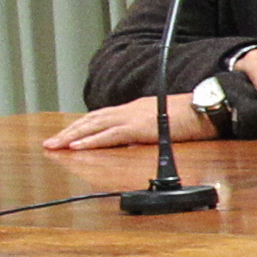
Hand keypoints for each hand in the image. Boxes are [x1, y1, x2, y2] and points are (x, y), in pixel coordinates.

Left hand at [41, 95, 206, 152]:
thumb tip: (136, 140)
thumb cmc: (192, 116)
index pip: (101, 117)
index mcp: (134, 109)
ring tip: (54, 145)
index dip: (82, 126)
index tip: (66, 135)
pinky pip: (108, 136)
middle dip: (68, 132)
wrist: (206, 108)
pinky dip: (90, 142)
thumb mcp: (164, 121)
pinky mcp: (138, 128)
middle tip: (49, 143)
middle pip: (91, 120)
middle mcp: (128, 110)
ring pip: (93, 126)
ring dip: (71, 136)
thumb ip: (147, 128)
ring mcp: (132, 117)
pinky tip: (76, 148)